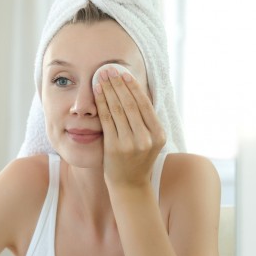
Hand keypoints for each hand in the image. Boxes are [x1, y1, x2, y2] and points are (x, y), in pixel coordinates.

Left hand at [93, 67, 165, 188]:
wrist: (129, 185)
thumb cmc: (137, 159)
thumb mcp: (149, 141)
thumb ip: (145, 121)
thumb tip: (135, 90)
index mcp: (158, 135)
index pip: (144, 104)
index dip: (133, 86)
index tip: (124, 73)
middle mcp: (146, 139)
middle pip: (130, 104)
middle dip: (118, 84)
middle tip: (109, 69)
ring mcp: (130, 144)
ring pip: (118, 110)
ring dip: (108, 90)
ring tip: (101, 77)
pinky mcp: (114, 148)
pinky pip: (107, 120)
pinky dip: (101, 103)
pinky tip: (97, 93)